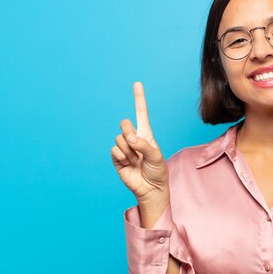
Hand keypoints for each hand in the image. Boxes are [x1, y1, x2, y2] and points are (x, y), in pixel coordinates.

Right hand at [111, 82, 168, 214]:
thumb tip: (129, 137)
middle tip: (136, 145)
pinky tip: (128, 164)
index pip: (141, 113)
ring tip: (136, 160)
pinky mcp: (117, 159)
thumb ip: (144, 145)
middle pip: (125, 124)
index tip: (137, 84)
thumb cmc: (158, 171)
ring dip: (129, 150)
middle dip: (129, 132)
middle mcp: (134, 139)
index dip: (139, 98)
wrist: (151, 189)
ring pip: (119, 138)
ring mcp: (125, 148)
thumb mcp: (156, 156)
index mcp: (146, 134)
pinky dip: (122, 157)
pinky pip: (114, 150)